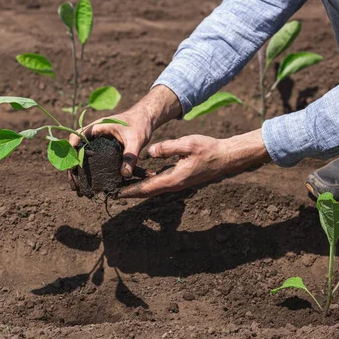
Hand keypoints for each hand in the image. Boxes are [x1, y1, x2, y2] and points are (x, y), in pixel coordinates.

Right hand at [70, 85, 180, 177]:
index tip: (72, 166)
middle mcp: (93, 134)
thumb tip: (124, 175)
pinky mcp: (102, 148)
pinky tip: (86, 183)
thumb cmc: (139, 124)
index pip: (76, 136)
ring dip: (77, 170)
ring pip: (81, 155)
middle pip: (75, 150)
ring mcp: (96, 141)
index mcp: (97, 127)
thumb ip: (130, 156)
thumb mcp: (136, 140)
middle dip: (72, 167)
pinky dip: (86, 170)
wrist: (145, 118)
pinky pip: (90, 158)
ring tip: (76, 187)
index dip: (71, 150)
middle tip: (73, 184)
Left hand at [118, 129, 270, 197]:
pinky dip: (147, 181)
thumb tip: (149, 152)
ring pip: (152, 187)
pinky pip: (159, 181)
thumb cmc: (208, 149)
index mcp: (173, 179)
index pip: (147, 188)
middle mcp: (173, 184)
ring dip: (137, 186)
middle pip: (147, 191)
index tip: (116, 193)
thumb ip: (167, 148)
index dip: (131, 191)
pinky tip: (139, 175)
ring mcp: (176, 182)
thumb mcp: (187, 144)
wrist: (225, 157)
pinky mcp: (179, 178)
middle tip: (112, 190)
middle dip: (130, 191)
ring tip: (120, 183)